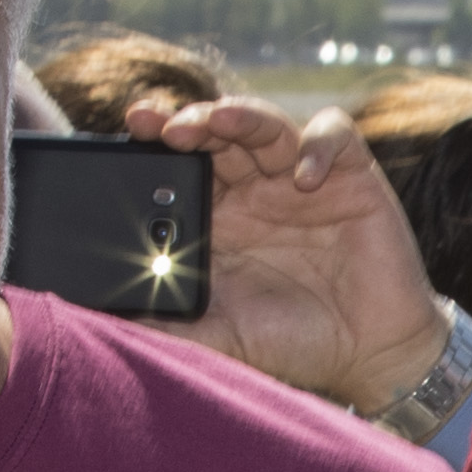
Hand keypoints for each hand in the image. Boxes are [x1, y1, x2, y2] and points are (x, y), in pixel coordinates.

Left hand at [137, 95, 449, 415]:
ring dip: (243, 116)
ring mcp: (303, 179)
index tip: (133, 130)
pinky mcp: (352, 176)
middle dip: (191, 120)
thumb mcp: (221, 337)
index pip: (183, 160)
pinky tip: (305, 178)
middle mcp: (258, 189)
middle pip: (219, 132)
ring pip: (267, 124)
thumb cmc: (296, 343)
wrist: (371, 355)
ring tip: (220, 121)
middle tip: (165, 126)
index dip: (158, 139)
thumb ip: (166, 326)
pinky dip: (319, 146)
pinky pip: (335, 137)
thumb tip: (100, 322)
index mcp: (222, 216)